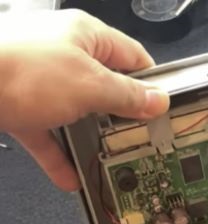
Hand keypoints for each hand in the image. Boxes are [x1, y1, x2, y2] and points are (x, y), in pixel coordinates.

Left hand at [0, 9, 169, 190]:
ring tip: (109, 163)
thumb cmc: (15, 68)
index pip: (134, 59)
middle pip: (104, 88)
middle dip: (120, 118)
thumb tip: (157, 100)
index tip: (165, 112)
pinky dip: (58, 154)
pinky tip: (70, 176)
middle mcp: (61, 52)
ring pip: (74, 113)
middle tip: (140, 140)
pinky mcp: (15, 102)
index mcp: (86, 36)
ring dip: (90, 140)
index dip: (153, 86)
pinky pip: (45, 131)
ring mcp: (36, 78)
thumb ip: (127, 96)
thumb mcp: (89, 86)